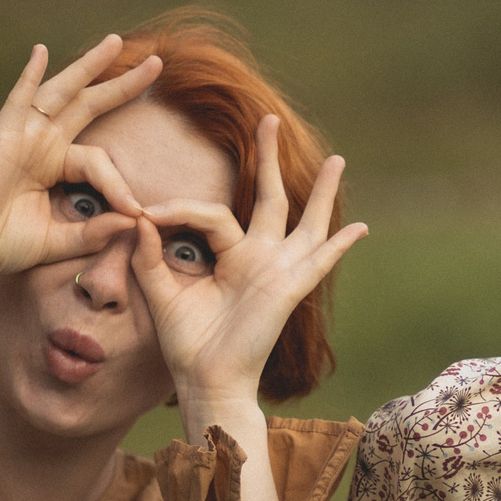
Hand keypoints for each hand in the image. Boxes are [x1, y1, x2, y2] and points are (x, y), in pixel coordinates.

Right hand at [0, 38, 163, 281]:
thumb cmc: (3, 246)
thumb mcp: (60, 241)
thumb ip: (95, 232)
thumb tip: (134, 220)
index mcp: (55, 167)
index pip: (100, 161)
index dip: (120, 184)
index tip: (137, 212)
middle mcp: (42, 145)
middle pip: (89, 104)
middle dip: (122, 84)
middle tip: (156, 62)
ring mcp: (23, 137)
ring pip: (62, 92)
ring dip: (89, 66)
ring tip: (115, 42)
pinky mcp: (2, 137)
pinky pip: (18, 100)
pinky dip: (29, 75)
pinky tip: (41, 51)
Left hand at [128, 115, 367, 407]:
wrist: (204, 381)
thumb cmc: (186, 345)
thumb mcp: (160, 292)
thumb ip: (150, 255)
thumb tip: (141, 217)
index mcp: (230, 257)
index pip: (210, 213)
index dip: (177, 209)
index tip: (144, 213)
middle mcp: (259, 258)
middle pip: (269, 197)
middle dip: (268, 158)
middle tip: (269, 119)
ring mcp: (278, 272)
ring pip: (304, 222)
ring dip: (321, 192)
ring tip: (336, 160)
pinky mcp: (289, 289)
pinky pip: (319, 262)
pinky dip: (340, 245)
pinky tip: (360, 228)